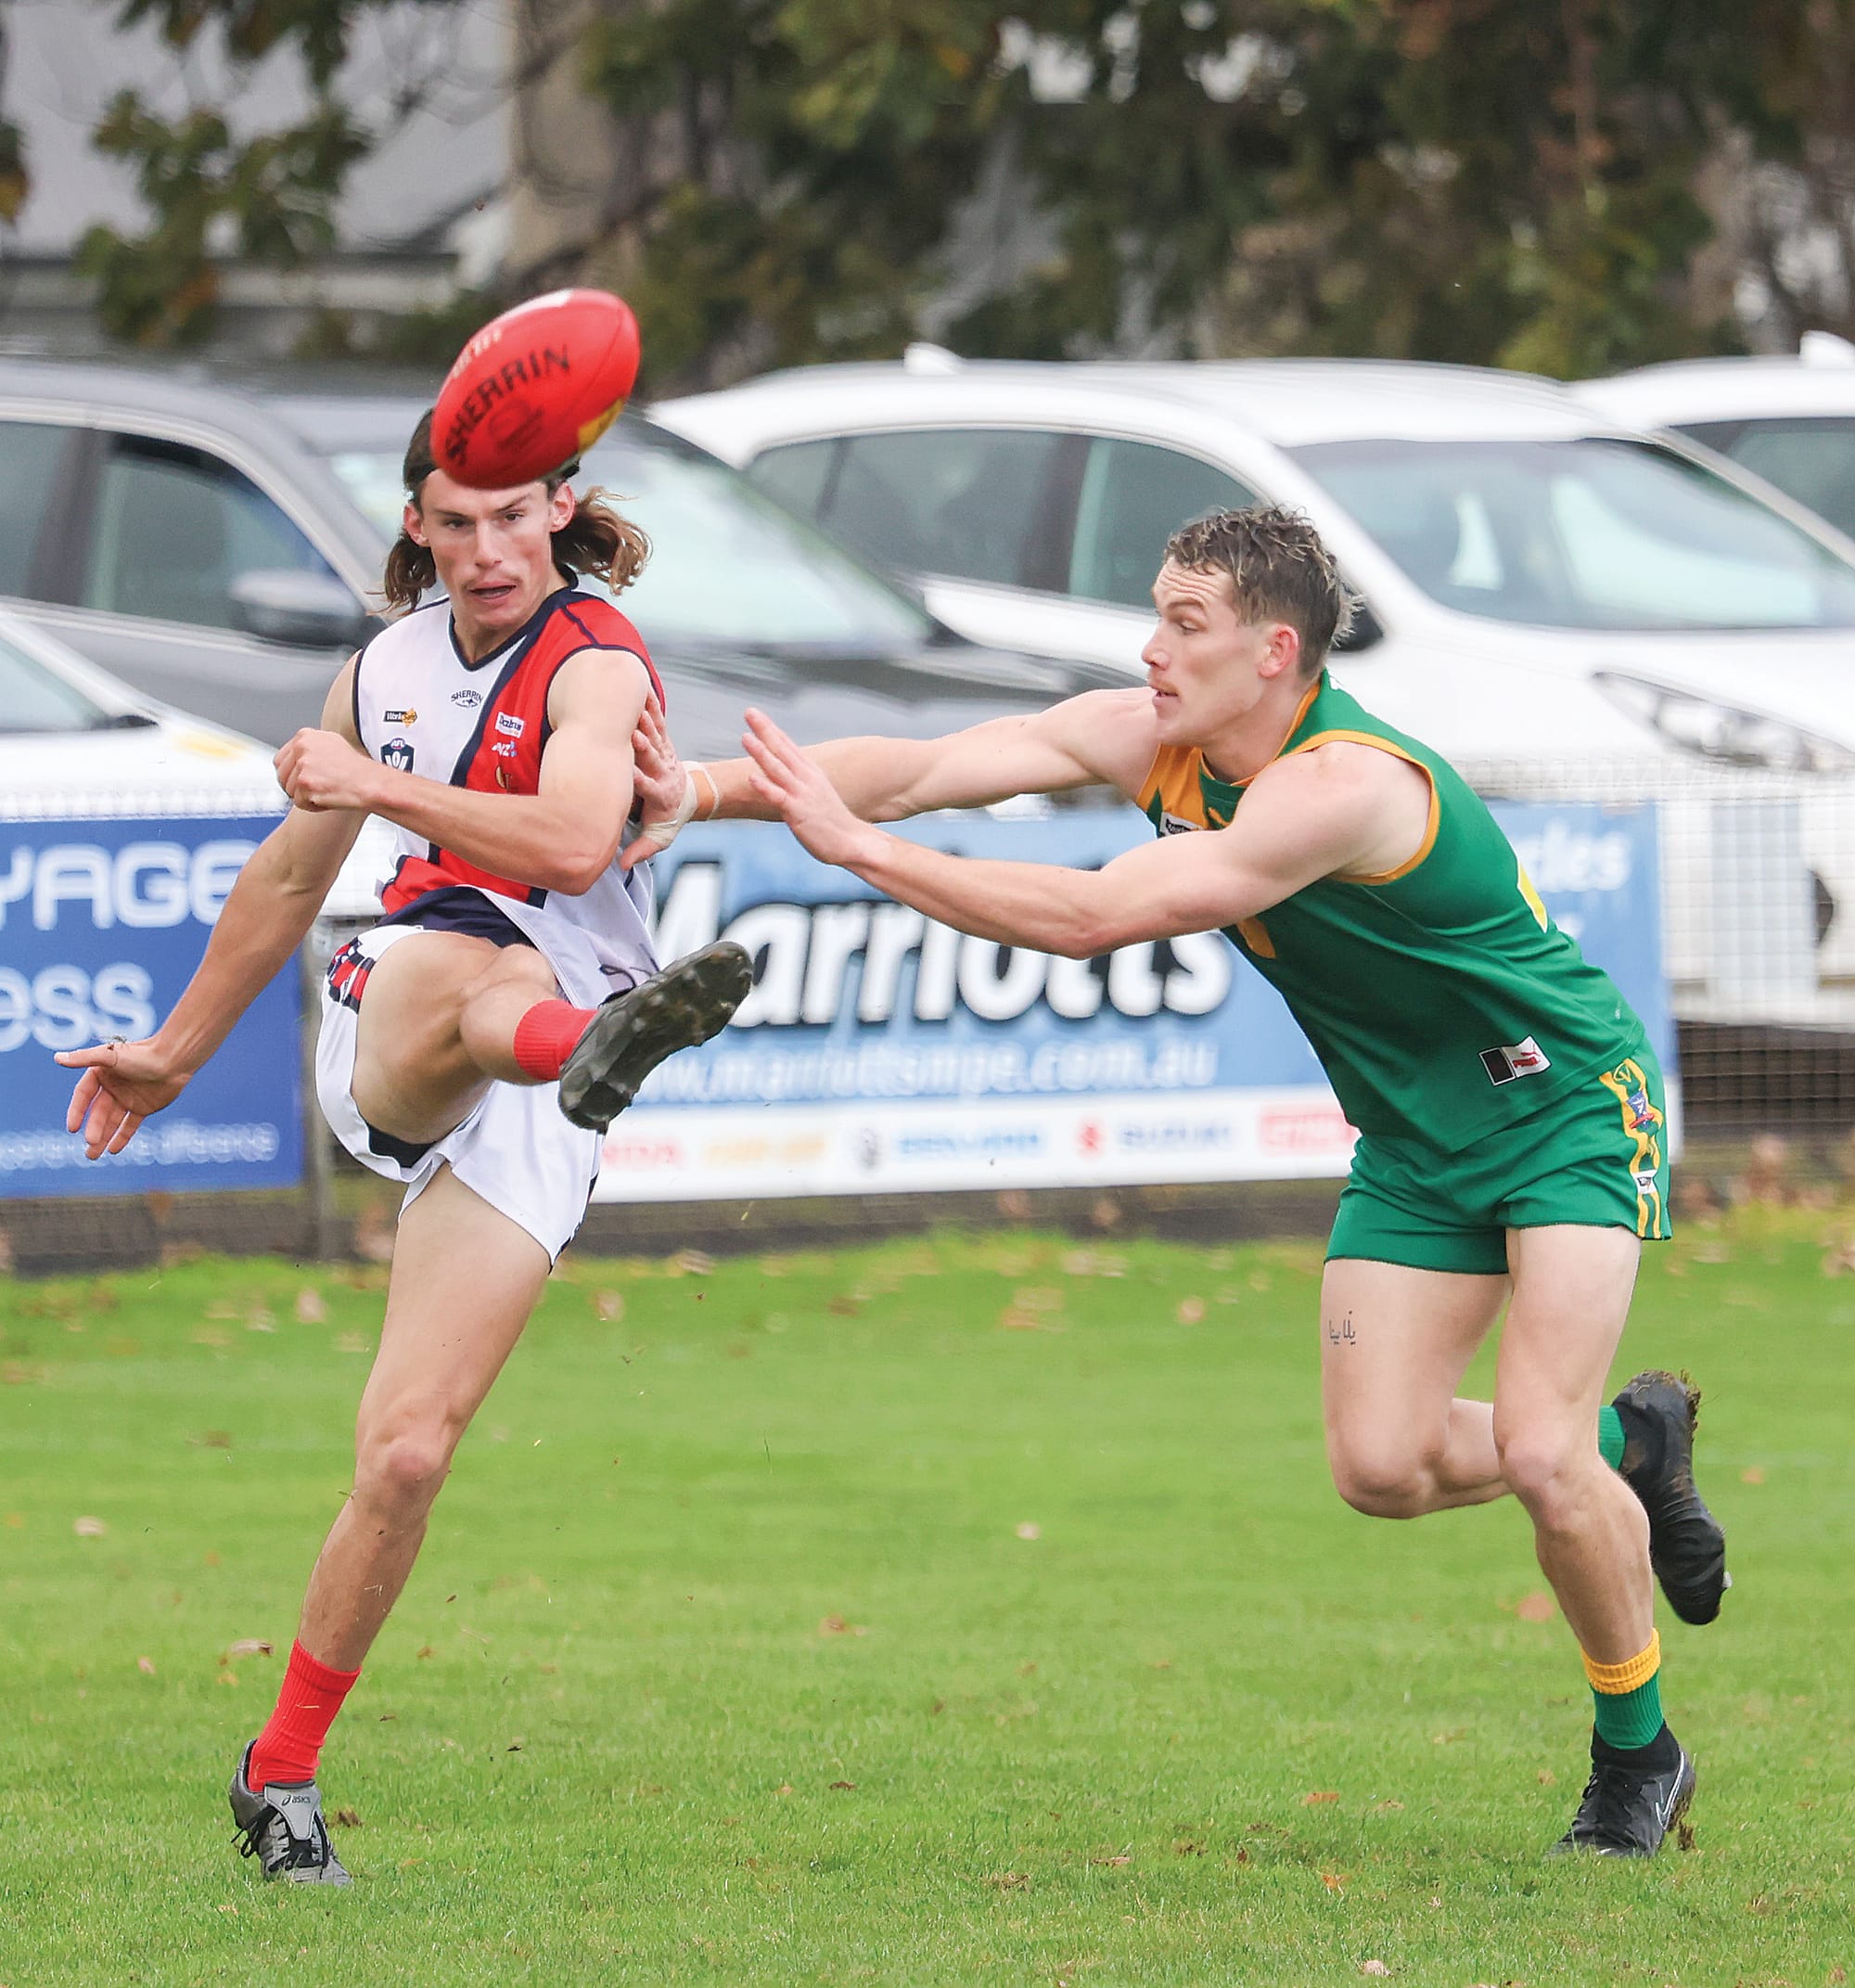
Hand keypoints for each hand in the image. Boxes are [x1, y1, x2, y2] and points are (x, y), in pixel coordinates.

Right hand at [53, 1037, 189, 1158]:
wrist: (175, 1059)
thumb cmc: (142, 1054)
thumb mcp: (110, 1056)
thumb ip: (84, 1058)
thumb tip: (57, 1058)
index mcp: (101, 1074)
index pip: (83, 1095)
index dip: (77, 1111)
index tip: (73, 1128)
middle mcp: (113, 1087)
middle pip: (99, 1112)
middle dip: (94, 1129)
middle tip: (90, 1145)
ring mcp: (128, 1098)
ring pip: (112, 1122)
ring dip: (103, 1138)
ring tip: (92, 1156)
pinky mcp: (143, 1107)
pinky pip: (129, 1125)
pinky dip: (121, 1137)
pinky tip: (112, 1150)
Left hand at [274, 728, 383, 812]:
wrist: (370, 783)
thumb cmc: (357, 769)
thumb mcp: (332, 745)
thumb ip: (310, 748)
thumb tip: (295, 758)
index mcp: (305, 736)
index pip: (281, 760)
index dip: (291, 774)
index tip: (304, 780)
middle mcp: (302, 747)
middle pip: (282, 776)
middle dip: (296, 787)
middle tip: (315, 789)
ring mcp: (302, 765)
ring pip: (289, 791)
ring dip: (305, 796)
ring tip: (326, 791)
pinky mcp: (305, 783)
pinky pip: (299, 803)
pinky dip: (312, 806)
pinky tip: (328, 797)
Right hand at [620, 694, 695, 869]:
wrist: (689, 798)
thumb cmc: (667, 819)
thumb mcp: (658, 837)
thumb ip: (642, 849)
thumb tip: (620, 865)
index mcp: (661, 795)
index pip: (649, 788)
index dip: (638, 782)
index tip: (627, 775)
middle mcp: (665, 772)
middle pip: (654, 758)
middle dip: (644, 746)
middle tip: (634, 733)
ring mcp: (666, 755)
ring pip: (657, 736)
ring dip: (646, 721)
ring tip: (635, 705)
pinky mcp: (665, 742)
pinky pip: (659, 721)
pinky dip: (651, 705)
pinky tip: (643, 688)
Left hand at [741, 708, 879, 868]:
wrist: (852, 842)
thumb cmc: (833, 822)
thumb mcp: (817, 795)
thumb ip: (801, 784)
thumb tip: (787, 778)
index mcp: (811, 773)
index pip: (788, 746)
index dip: (771, 729)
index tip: (755, 714)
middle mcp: (807, 779)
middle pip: (782, 749)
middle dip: (765, 729)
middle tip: (749, 712)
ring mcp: (802, 795)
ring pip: (778, 769)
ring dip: (762, 752)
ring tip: (745, 737)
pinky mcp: (799, 813)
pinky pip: (779, 797)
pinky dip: (765, 786)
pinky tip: (751, 777)